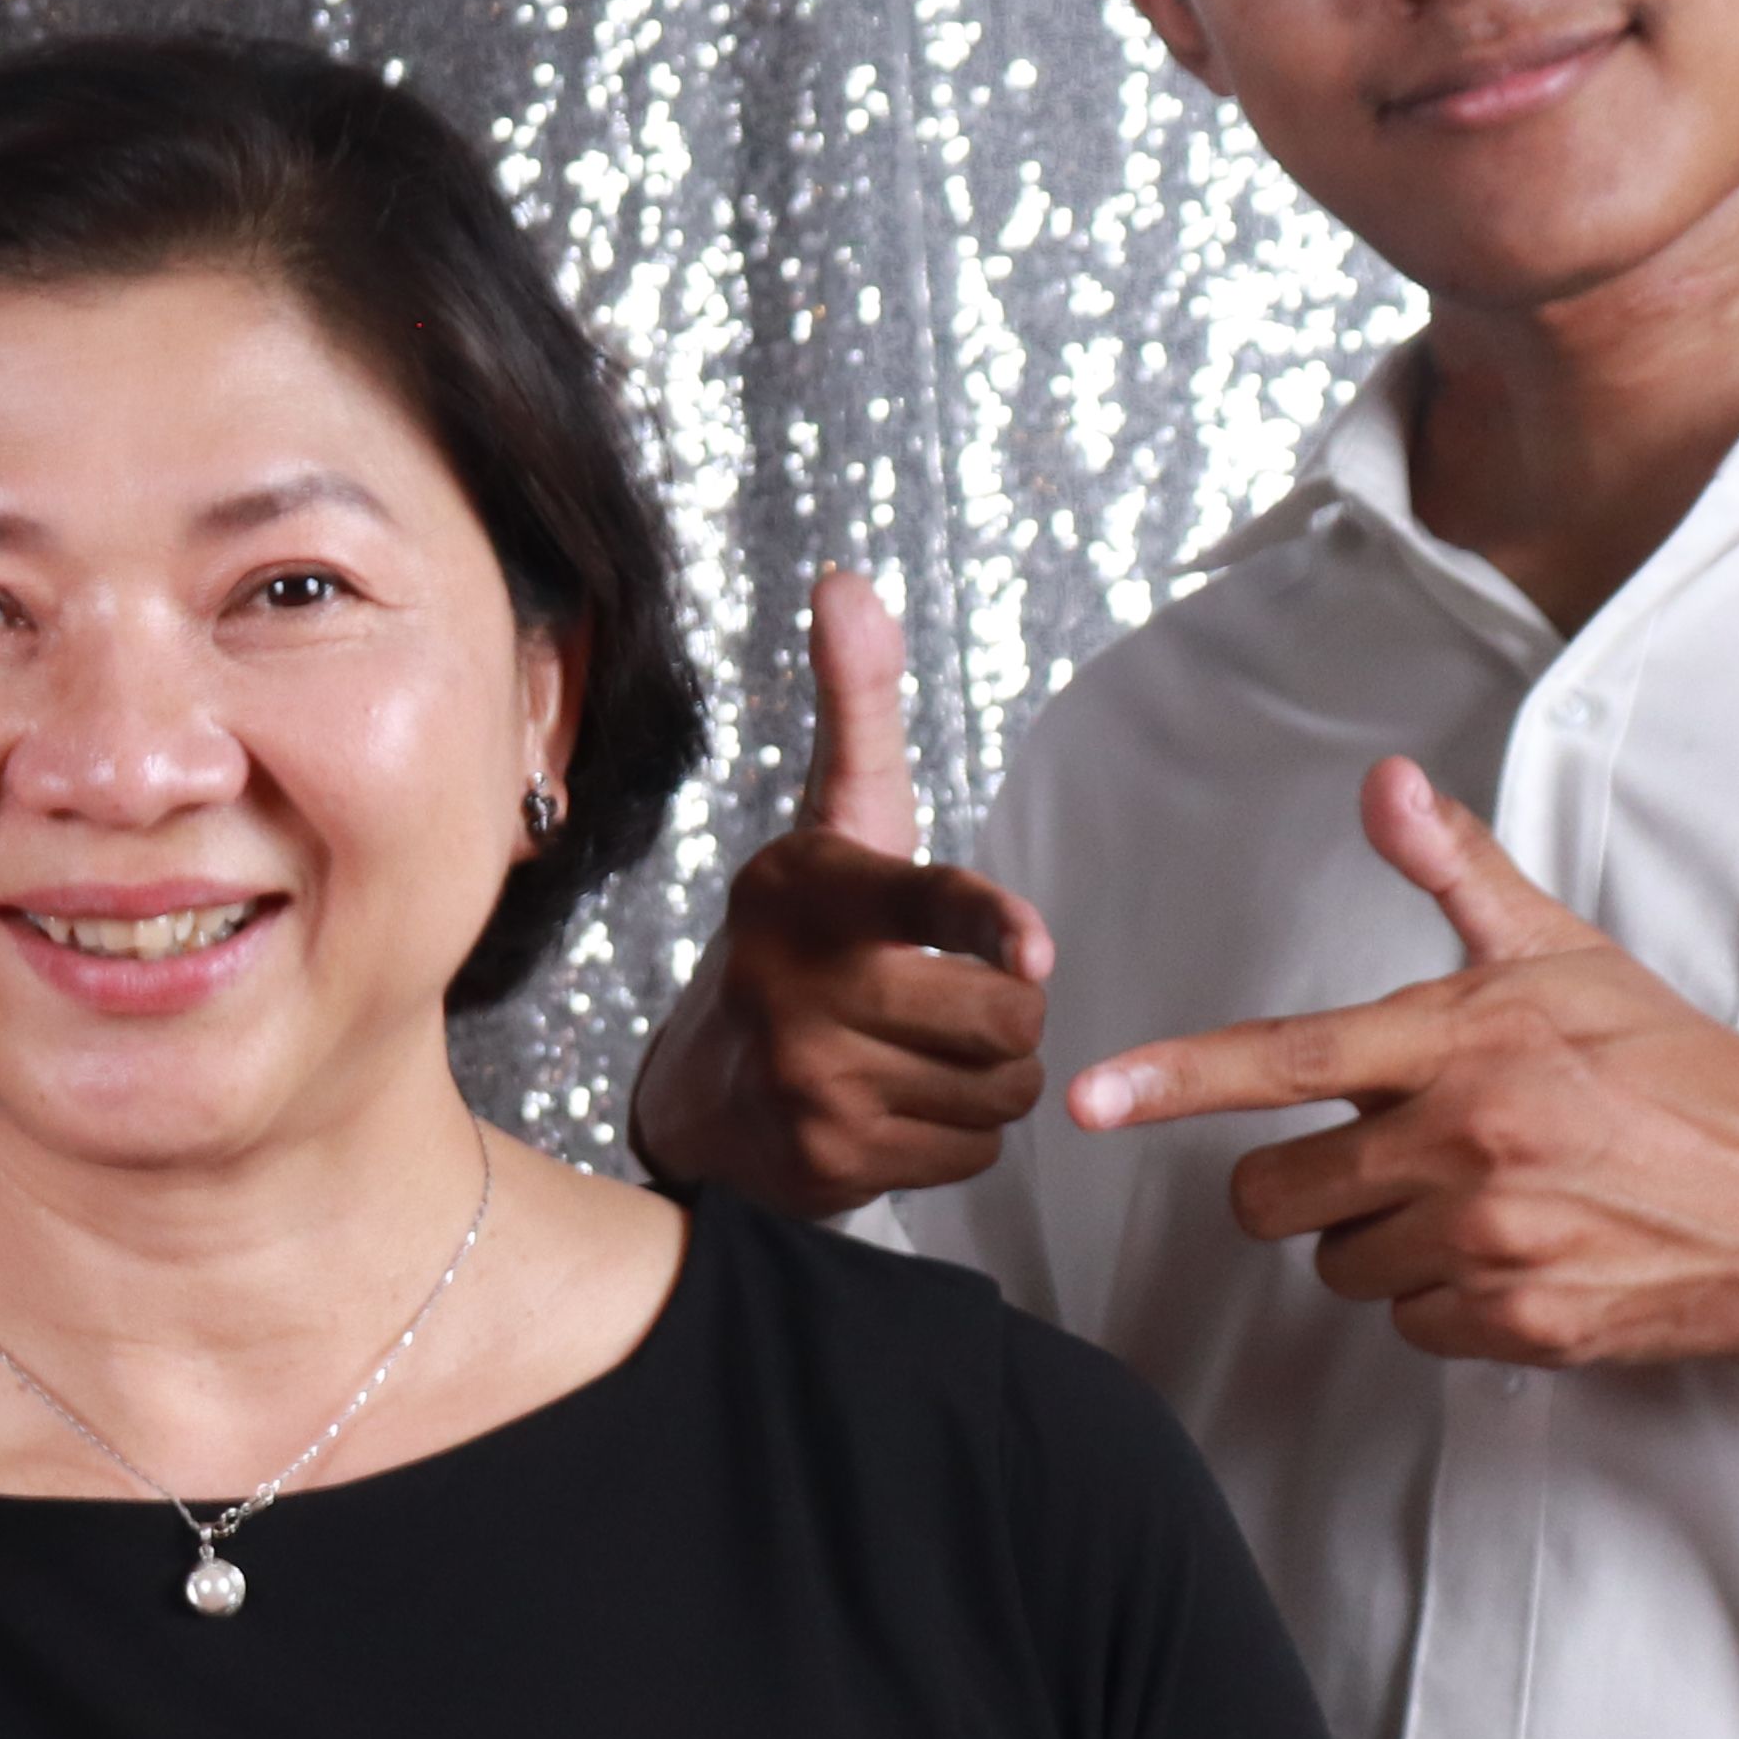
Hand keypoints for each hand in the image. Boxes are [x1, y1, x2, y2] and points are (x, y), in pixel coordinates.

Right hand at [626, 569, 1055, 1209]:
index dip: (986, 924)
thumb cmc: (802, 935)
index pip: (920, 900)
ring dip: (991, 1077)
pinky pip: (973, 1152)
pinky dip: (959, 1136)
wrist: (705, 1090)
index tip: (1033, 951)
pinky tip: (898, 1108)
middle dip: (1010, 1011)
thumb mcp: (831, 820)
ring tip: (920, 1054)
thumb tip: (844, 577)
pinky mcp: (826, 1161)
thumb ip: (856, 705)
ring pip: (1003, 1087)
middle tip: (953, 999)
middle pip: (1007, 1013)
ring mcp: (806, 1080)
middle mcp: (794, 984)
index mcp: (804, 888)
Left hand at [1064, 757, 1738, 1377]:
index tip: (1090, 1097)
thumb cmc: (1680, 1074)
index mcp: (1465, 1043)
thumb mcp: (1567, 957)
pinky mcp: (1522, 1321)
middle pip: (1277, 1194)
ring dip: (1386, 1244)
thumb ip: (1457, 875)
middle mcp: (1468, 1141)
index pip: (1286, 1058)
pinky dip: (1448, 1304)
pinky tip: (1519, 1258)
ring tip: (1485, 1201)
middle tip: (1397, 1157)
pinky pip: (1410, 1325)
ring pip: (1340, 1265)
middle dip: (1311, 1185)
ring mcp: (1493, 1238)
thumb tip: (1385, 784)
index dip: (1174, 1080)